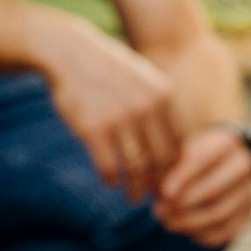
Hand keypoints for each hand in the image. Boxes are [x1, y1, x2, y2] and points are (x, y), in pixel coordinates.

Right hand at [33, 11, 179, 200]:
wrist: (71, 52)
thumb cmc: (111, 70)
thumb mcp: (146, 80)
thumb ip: (161, 109)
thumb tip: (176, 150)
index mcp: (164, 96)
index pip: (179, 144)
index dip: (177, 169)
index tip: (172, 182)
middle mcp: (146, 108)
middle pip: (161, 160)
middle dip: (159, 184)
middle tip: (156, 199)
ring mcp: (119, 118)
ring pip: (136, 168)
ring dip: (135, 189)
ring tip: (133, 198)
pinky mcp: (93, 128)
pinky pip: (108, 166)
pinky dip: (111, 179)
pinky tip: (110, 182)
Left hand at [154, 125, 250, 244]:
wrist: (217, 159)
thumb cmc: (188, 153)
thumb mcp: (176, 149)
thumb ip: (165, 165)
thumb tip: (154, 188)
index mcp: (224, 142)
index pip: (202, 160)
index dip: (183, 178)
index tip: (164, 193)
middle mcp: (242, 164)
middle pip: (213, 190)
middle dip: (182, 205)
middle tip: (159, 211)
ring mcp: (248, 189)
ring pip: (220, 213)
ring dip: (190, 222)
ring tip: (168, 222)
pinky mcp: (249, 211)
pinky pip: (228, 230)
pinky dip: (205, 234)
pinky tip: (188, 230)